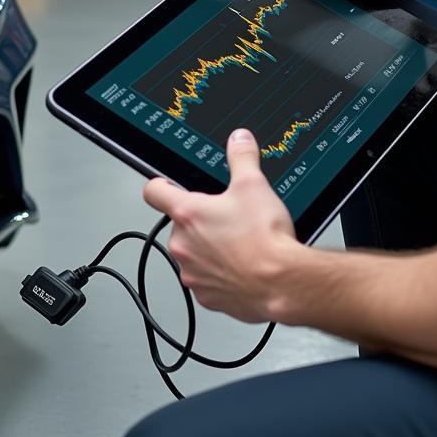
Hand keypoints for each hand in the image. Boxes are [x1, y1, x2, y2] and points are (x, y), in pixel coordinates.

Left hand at [143, 129, 300, 322]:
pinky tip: (242, 266)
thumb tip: (238, 140)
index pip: (154, 192)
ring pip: (194, 254)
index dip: (160, 185)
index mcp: (188, 214)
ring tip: (238, 244)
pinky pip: (206, 280)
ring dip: (209, 249)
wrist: (282, 281)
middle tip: (228, 219)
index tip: (166, 186)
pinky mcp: (206, 296)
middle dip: (200, 221)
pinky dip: (220, 274)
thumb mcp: (254, 185)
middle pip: (181, 225)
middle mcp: (183, 245)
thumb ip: (242, 157)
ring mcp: (192, 273)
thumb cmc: (264, 239)